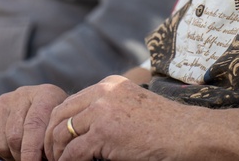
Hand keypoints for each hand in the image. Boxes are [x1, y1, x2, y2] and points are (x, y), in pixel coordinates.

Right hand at [0, 84, 67, 160]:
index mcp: (45, 95)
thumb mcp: (60, 127)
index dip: (31, 152)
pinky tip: (11, 148)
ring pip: (1, 142)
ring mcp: (4, 101)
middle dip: (23, 156)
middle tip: (32, 160)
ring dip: (11, 155)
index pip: (33, 126)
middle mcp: (22, 94)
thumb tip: (44, 160)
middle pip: (14, 137)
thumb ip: (51, 140)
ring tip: (23, 153)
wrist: (46, 106)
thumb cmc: (55, 122)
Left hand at [42, 76, 192, 160]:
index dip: (58, 124)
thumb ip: (109, 109)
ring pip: (62, 133)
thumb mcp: (132, 106)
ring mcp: (102, 111)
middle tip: (51, 156)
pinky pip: (73, 152)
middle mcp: (103, 93)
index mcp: (108, 85)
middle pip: (60, 114)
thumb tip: (82, 129)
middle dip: (51, 137)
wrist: (187, 134)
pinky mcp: (104, 132)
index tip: (57, 142)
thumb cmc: (165, 126)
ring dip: (57, 152)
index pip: (70, 102)